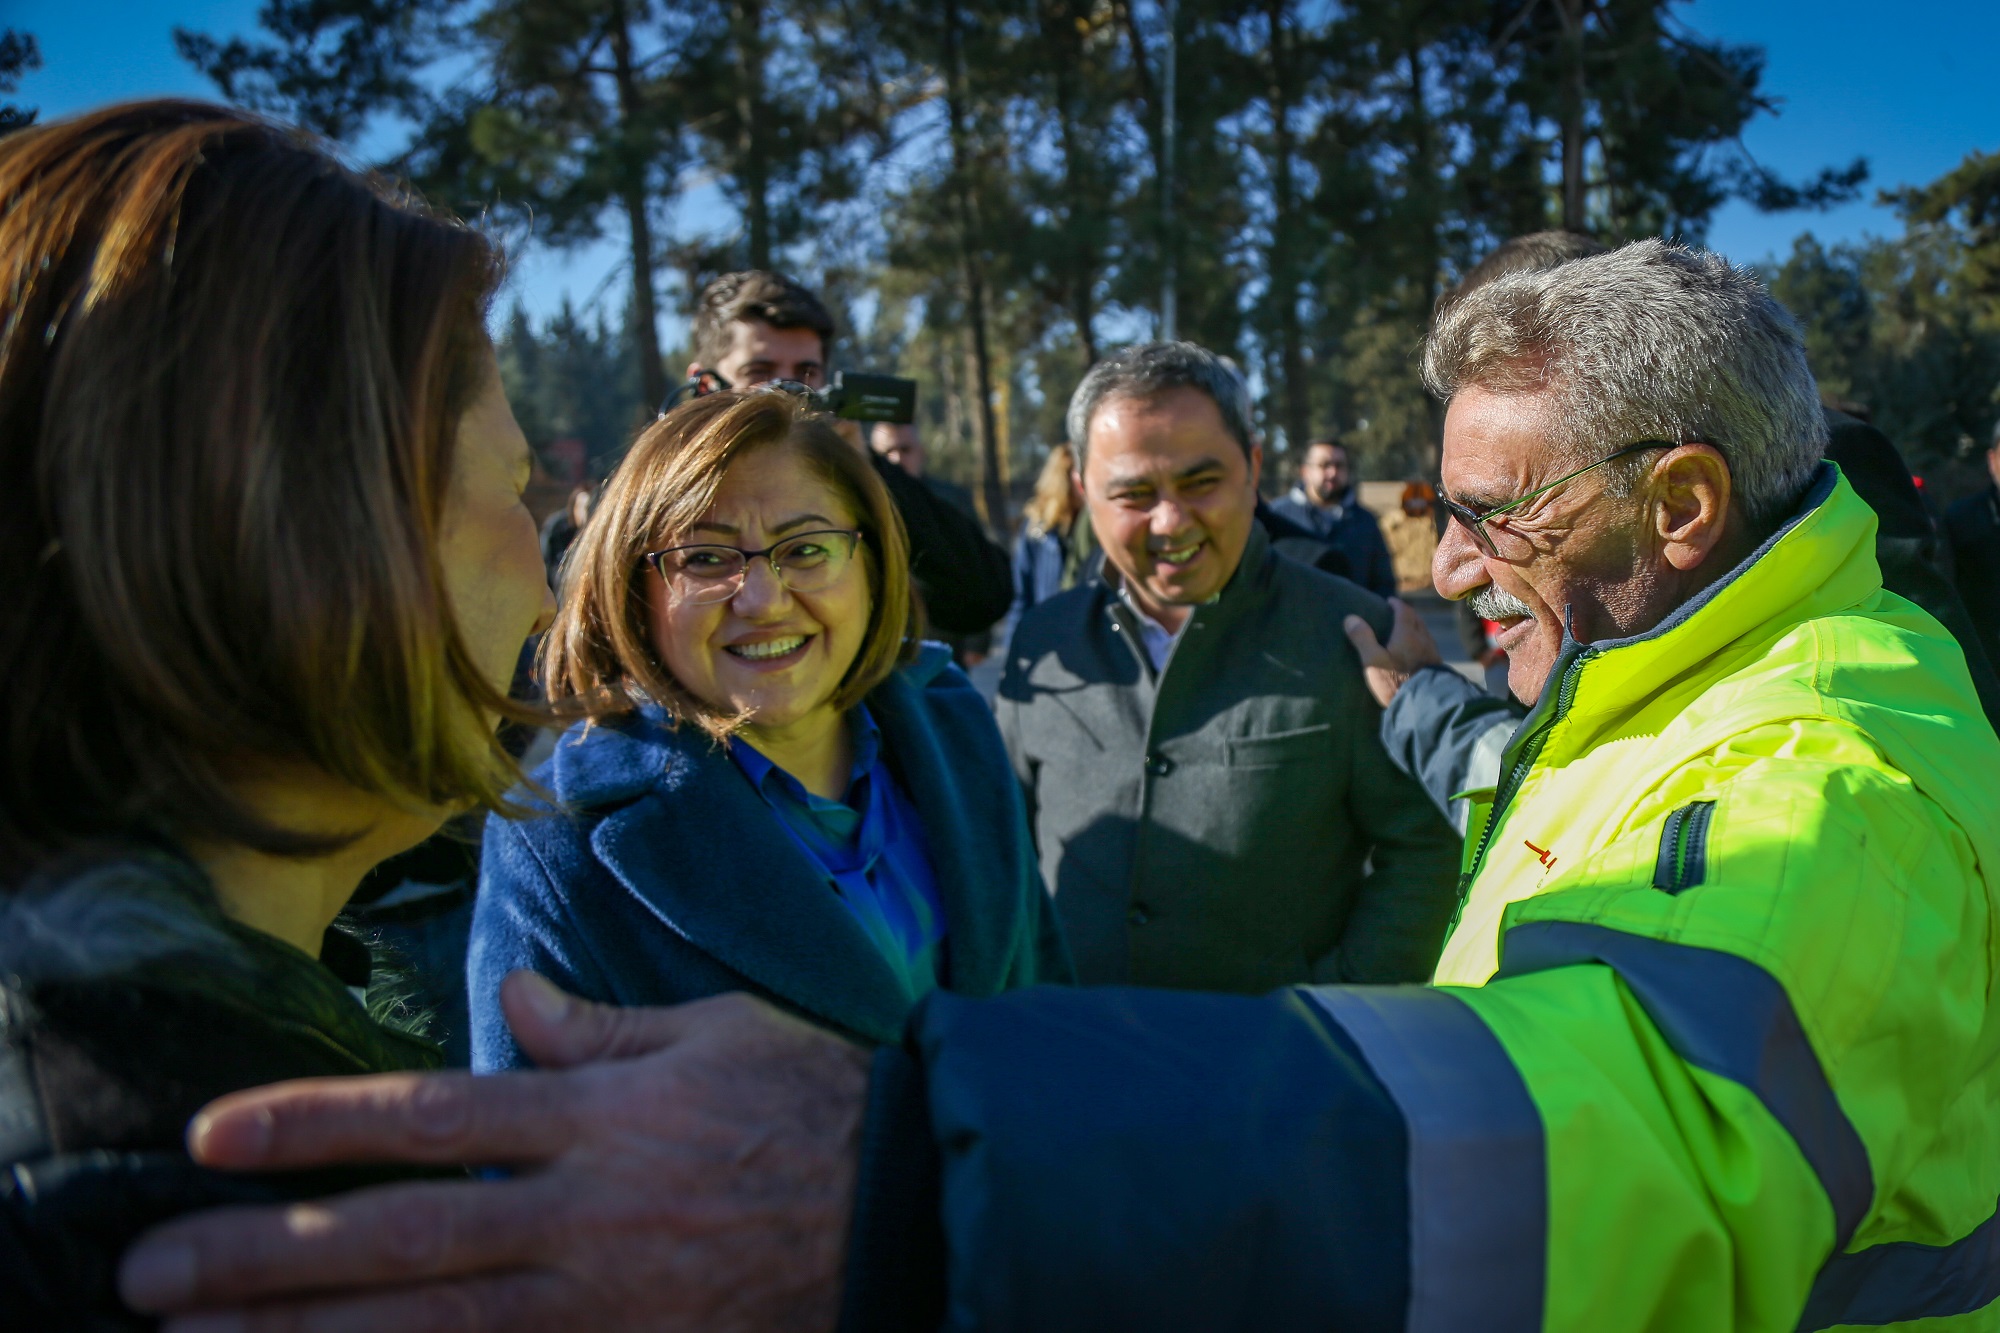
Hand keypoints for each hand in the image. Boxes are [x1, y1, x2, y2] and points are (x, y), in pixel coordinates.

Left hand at [118, 973, 870, 1332]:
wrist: (913, 1206)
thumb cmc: (812, 1101)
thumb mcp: (710, 1031)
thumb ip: (597, 1027)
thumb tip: (504, 999)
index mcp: (596, 1116)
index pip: (427, 1117)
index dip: (313, 1128)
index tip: (209, 1138)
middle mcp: (581, 1211)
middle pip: (399, 1238)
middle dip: (264, 1259)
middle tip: (147, 1276)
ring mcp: (603, 1299)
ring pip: (430, 1327)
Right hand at [1342, 596, 1441, 708]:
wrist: (1425, 703)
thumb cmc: (1396, 681)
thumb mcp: (1373, 661)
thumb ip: (1363, 639)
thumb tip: (1351, 618)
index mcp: (1407, 634)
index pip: (1404, 611)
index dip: (1396, 604)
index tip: (1389, 601)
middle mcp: (1422, 639)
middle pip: (1416, 620)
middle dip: (1406, 614)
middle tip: (1396, 614)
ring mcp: (1432, 652)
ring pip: (1424, 633)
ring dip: (1415, 627)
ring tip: (1405, 631)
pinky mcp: (1437, 666)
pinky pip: (1428, 646)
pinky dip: (1421, 642)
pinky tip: (1416, 652)